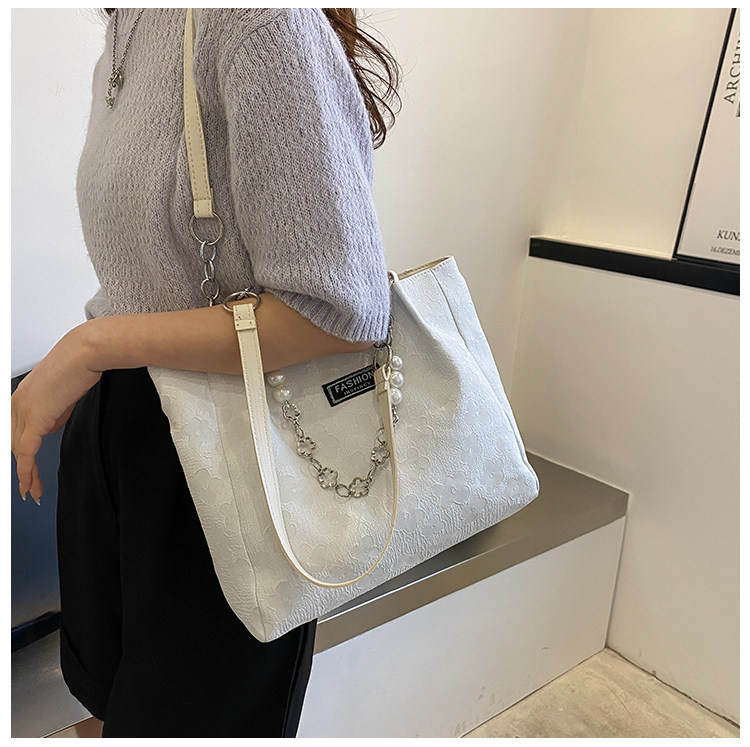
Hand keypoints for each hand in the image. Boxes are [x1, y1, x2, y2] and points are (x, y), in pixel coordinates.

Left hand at [11, 324, 102, 504]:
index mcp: (21, 396)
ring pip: (17, 450)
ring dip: (26, 474)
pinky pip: (26, 452)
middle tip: (30, 486)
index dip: (19, 452)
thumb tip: (50, 426)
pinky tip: (31, 484)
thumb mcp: (64, 393)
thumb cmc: (80, 363)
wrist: (85, 353)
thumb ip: (54, 412)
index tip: (25, 468)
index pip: (14, 431)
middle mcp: (16, 403)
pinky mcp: (34, 418)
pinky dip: (27, 471)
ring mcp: (23, 410)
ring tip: (34, 490)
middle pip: (13, 443)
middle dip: (22, 467)